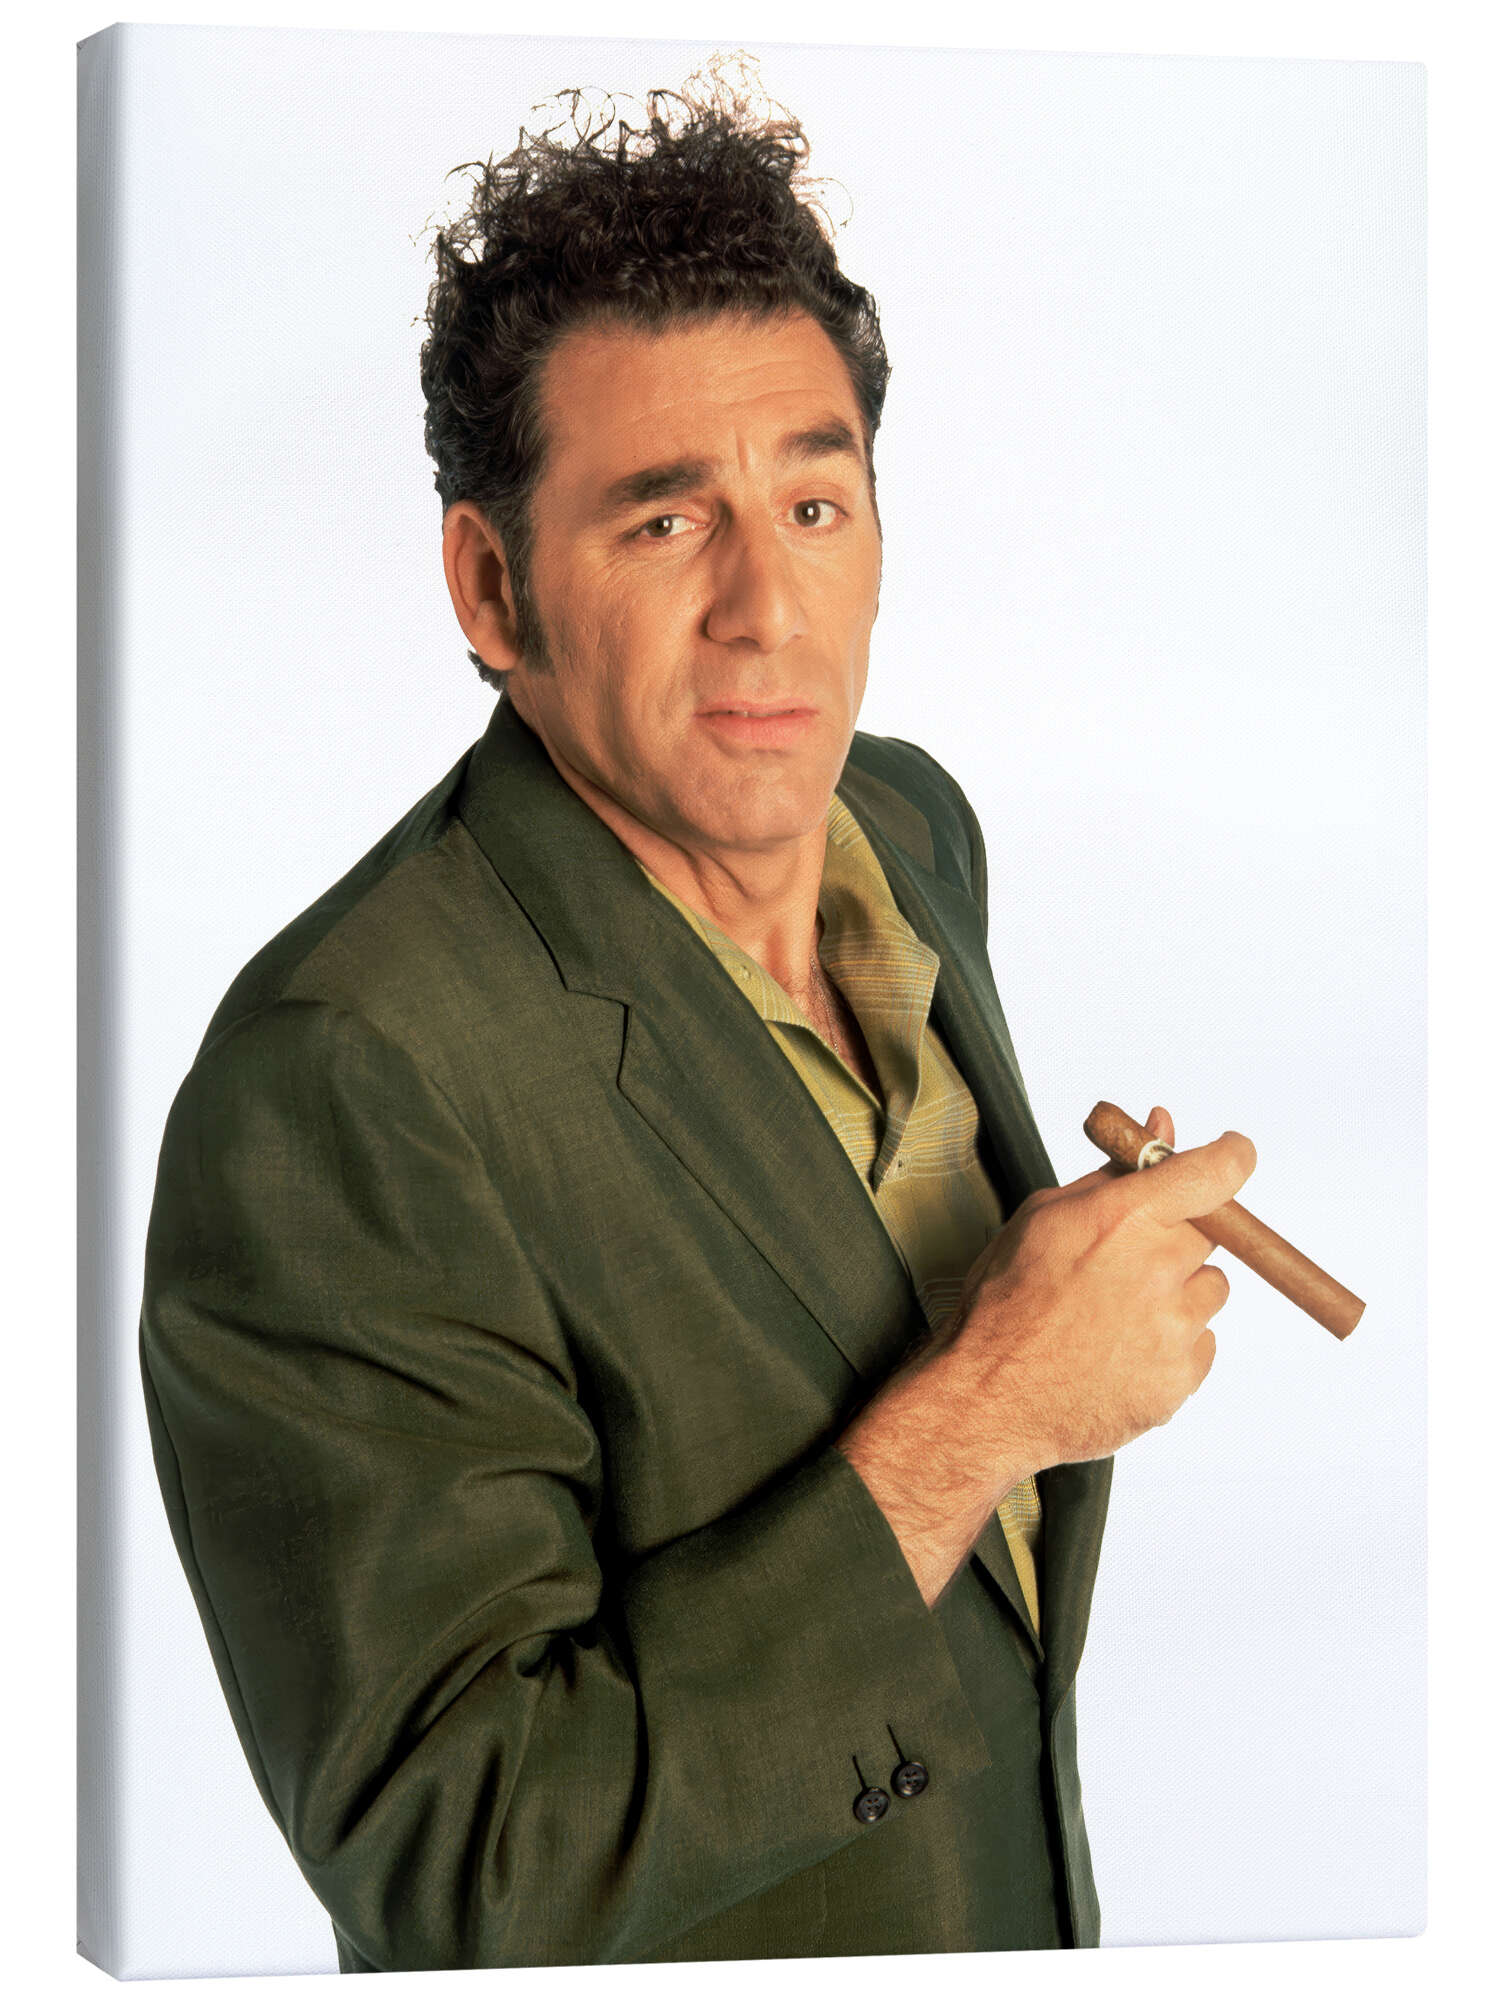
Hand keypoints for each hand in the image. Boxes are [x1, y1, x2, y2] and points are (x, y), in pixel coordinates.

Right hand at [837, 1106, 1252, 1606]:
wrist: (989, 1396)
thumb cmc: (1006, 1303)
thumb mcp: (1045, 1216)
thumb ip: (1116, 1172)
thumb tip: (1161, 1124)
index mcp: (1124, 1218)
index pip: (1215, 1171)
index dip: (1230, 1157)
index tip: (1230, 1154)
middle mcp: (1158, 1269)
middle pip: (1211, 1234)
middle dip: (1175, 1240)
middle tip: (1124, 1261)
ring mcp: (1173, 1330)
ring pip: (1209, 1291)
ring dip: (1177, 1295)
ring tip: (1115, 1313)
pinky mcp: (1179, 1380)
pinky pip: (1201, 1346)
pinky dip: (1171, 1345)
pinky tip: (1119, 1349)